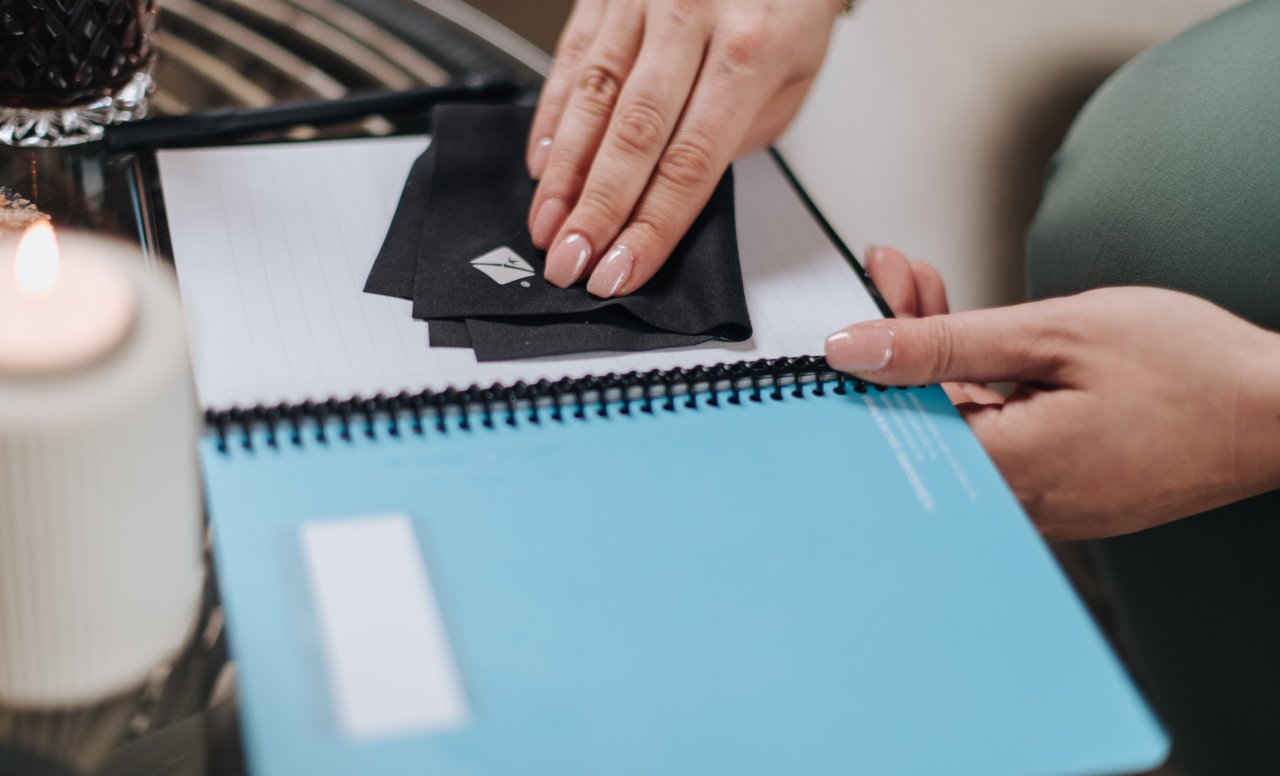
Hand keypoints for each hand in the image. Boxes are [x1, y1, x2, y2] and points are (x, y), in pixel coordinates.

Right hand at [528, 0, 842, 296]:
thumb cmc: (788, 6)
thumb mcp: (791, 78)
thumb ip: (733, 137)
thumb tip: (673, 195)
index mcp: (751, 49)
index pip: (691, 162)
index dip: (649, 226)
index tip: (621, 271)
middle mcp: (691, 16)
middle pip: (633, 136)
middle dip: (595, 211)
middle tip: (570, 262)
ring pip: (592, 99)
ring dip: (563, 175)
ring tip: (547, 227)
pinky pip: (572, 60)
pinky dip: (551, 119)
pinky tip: (540, 166)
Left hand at [826, 247, 1279, 539]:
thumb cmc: (1190, 369)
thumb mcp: (1052, 333)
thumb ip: (944, 343)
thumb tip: (855, 351)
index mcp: (1007, 471)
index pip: (895, 422)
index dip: (871, 356)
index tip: (865, 299)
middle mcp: (1017, 503)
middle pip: (923, 420)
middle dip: (902, 340)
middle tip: (899, 276)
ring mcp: (1042, 503)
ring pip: (958, 424)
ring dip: (938, 356)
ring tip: (927, 288)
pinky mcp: (1061, 491)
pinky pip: (997, 437)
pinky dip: (979, 384)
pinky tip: (978, 339)